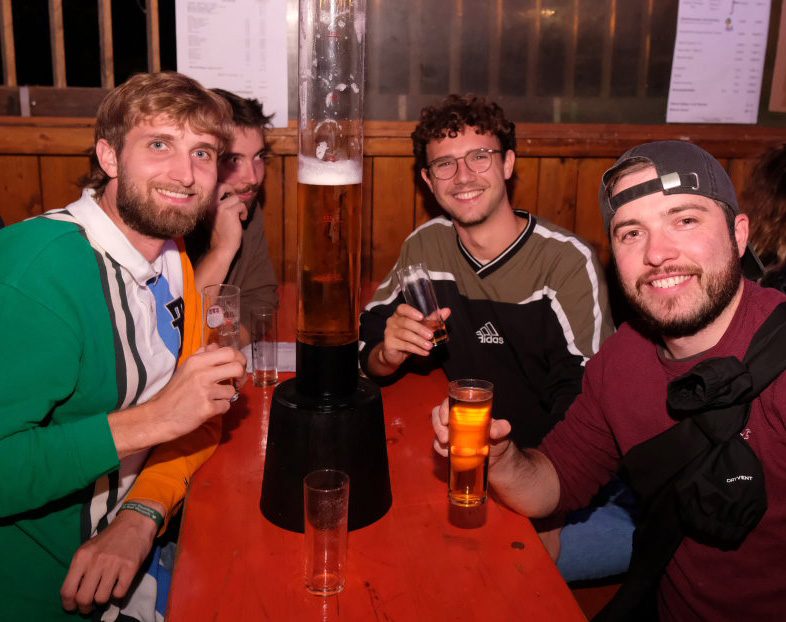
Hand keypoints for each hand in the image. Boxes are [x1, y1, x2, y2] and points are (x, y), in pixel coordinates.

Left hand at [60, 503, 160, 613]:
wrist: (135, 521)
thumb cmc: (110, 538)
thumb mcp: (89, 549)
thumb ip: (80, 568)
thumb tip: (75, 593)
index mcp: (82, 557)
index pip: (67, 590)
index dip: (68, 604)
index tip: (73, 607)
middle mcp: (96, 562)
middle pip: (83, 598)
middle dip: (85, 608)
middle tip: (89, 606)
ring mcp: (114, 565)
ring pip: (102, 598)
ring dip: (102, 600)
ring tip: (105, 593)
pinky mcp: (130, 568)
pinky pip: (119, 594)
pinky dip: (118, 594)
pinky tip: (118, 585)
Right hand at [110, 345, 245, 457]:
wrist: (159, 416)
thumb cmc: (175, 391)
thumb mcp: (186, 368)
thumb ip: (202, 355)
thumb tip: (216, 346)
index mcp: (197, 361)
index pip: (228, 352)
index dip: (239, 358)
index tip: (238, 365)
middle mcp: (202, 373)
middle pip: (237, 368)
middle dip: (241, 376)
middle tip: (237, 382)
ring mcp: (205, 391)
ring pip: (232, 391)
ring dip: (225, 396)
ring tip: (213, 398)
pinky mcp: (207, 408)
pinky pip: (226, 406)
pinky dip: (220, 408)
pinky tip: (208, 408)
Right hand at [209, 183, 247, 257]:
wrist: (222, 246)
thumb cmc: (220, 232)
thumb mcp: (214, 215)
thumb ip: (218, 204)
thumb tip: (230, 194)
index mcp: (206, 204)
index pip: (214, 187)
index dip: (225, 188)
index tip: (230, 196)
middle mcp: (210, 204)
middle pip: (223, 186)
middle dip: (232, 190)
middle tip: (236, 201)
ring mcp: (219, 207)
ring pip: (236, 198)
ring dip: (240, 207)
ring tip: (239, 216)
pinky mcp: (229, 212)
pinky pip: (241, 205)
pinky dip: (244, 212)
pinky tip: (242, 219)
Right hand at [377, 304, 450, 370]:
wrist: (395, 354)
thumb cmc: (409, 337)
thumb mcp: (421, 327)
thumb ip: (432, 319)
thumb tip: (447, 310)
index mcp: (399, 314)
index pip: (402, 308)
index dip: (411, 311)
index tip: (422, 316)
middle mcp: (392, 321)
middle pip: (406, 322)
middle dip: (420, 329)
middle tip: (431, 335)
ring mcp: (389, 332)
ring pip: (405, 335)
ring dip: (419, 341)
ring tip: (429, 346)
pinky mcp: (389, 343)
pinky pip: (404, 345)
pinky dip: (416, 349)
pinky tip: (424, 352)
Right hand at [431, 397, 511, 458]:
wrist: (497, 458)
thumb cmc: (498, 439)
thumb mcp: (502, 431)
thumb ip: (501, 428)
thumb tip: (494, 432)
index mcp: (466, 410)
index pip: (450, 402)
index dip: (444, 408)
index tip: (446, 420)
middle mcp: (455, 418)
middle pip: (438, 414)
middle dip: (437, 425)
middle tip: (445, 437)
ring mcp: (450, 431)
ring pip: (436, 428)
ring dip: (437, 436)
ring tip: (445, 445)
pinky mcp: (448, 445)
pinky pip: (438, 444)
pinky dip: (440, 448)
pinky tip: (447, 453)